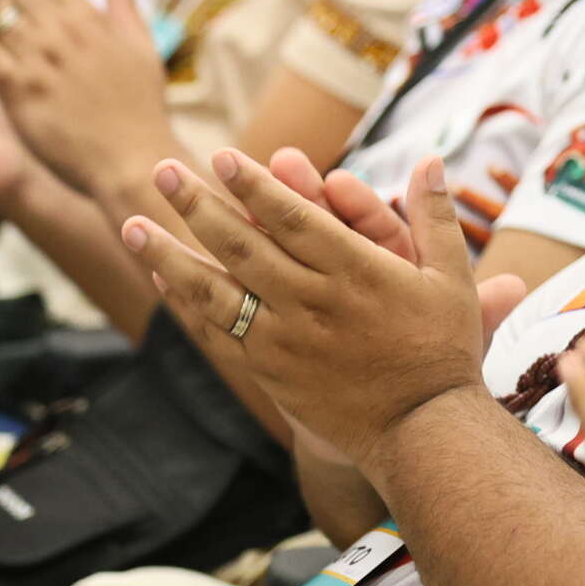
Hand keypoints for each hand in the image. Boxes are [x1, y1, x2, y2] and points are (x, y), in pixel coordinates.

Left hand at [126, 148, 513, 467]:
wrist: (421, 429)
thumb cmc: (441, 350)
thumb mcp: (451, 278)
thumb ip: (435, 216)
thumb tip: (429, 159)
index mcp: (355, 271)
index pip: (292, 217)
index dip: (254, 185)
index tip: (222, 156)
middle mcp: (312, 301)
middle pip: (242, 244)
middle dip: (198, 204)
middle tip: (163, 170)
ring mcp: (285, 339)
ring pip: (215, 288)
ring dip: (169, 254)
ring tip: (133, 224)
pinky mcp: (270, 371)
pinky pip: (218, 331)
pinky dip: (186, 303)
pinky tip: (163, 277)